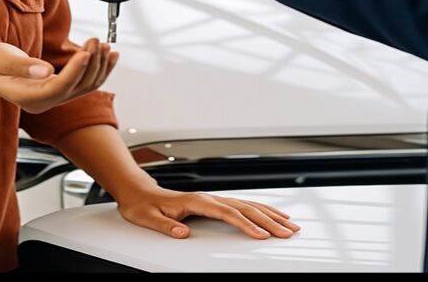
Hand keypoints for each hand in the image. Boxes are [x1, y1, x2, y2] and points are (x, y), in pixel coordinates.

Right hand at [0, 38, 117, 113]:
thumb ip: (20, 66)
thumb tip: (46, 71)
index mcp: (27, 97)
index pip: (59, 87)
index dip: (76, 70)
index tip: (86, 51)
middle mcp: (42, 101)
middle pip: (76, 87)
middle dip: (91, 64)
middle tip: (96, 40)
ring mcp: (51, 97)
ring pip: (84, 86)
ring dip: (98, 66)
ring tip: (104, 45)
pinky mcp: (57, 88)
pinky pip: (83, 83)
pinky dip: (97, 69)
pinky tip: (108, 56)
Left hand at [115, 184, 300, 239]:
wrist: (138, 192)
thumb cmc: (143, 205)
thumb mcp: (148, 218)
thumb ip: (166, 225)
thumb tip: (183, 233)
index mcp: (195, 201)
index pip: (227, 214)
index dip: (246, 225)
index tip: (262, 235)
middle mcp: (208, 198)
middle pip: (244, 208)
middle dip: (268, 221)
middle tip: (288, 232)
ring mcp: (212, 199)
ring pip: (247, 205)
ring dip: (269, 214)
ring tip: (289, 224)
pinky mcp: (213, 203)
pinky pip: (241, 206)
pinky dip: (259, 210)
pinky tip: (270, 215)